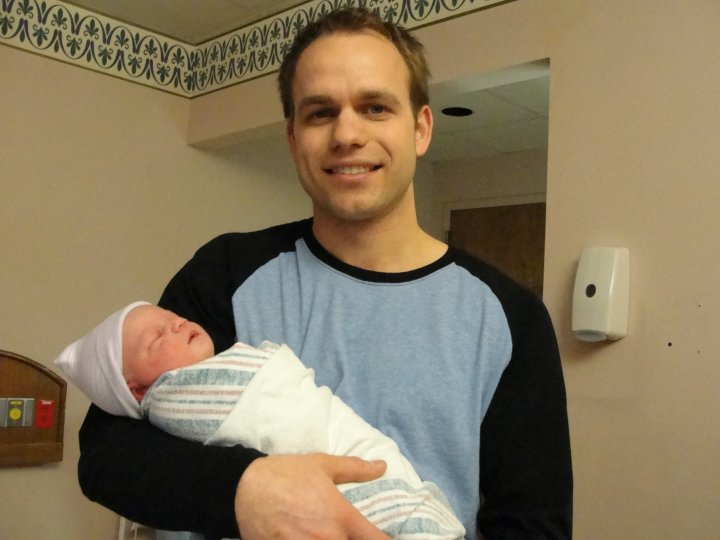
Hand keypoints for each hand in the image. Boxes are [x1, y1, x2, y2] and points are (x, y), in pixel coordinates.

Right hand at [234, 453, 389, 539]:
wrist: (244, 488)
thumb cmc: (286, 474)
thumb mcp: (322, 464)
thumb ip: (355, 468)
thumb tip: (382, 465)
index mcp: (342, 518)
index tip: (388, 539)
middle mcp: (329, 539)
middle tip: (351, 534)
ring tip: (326, 534)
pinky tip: (308, 538)